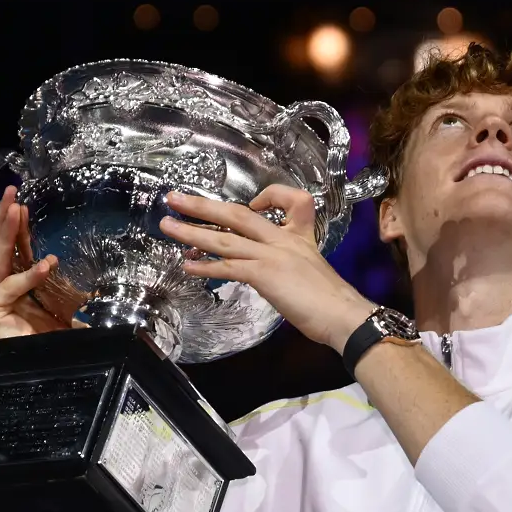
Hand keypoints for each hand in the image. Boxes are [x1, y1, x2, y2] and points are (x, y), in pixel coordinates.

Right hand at [0, 185, 71, 339]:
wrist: (51, 371)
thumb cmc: (55, 341)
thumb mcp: (56, 301)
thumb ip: (51, 279)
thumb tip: (62, 253)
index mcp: (4, 288)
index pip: (1, 250)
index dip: (7, 225)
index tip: (19, 202)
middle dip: (0, 219)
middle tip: (12, 193)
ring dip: (5, 234)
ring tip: (18, 211)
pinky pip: (8, 288)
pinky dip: (27, 276)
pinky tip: (46, 265)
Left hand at [160, 186, 372, 351]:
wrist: (344, 316)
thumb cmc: (332, 302)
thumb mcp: (313, 271)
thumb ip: (290, 265)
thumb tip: (270, 274)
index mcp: (300, 236)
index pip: (289, 198)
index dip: (268, 195)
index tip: (252, 201)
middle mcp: (284, 239)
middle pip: (238, 214)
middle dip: (203, 205)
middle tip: (174, 198)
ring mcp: (273, 255)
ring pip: (225, 238)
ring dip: (191, 231)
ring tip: (167, 226)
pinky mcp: (265, 274)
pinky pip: (228, 266)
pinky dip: (205, 265)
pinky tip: (188, 266)